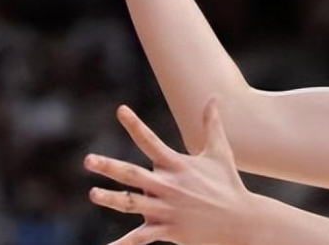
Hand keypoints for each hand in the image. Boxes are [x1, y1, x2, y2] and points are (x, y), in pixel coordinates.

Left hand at [85, 100, 250, 244]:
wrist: (240, 219)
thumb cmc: (228, 183)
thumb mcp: (220, 151)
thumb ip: (212, 124)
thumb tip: (215, 96)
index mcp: (177, 165)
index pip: (151, 141)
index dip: (135, 124)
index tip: (120, 110)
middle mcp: (169, 185)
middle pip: (134, 174)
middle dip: (110, 167)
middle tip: (88, 160)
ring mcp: (166, 208)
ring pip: (132, 204)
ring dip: (111, 199)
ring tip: (93, 194)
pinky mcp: (167, 229)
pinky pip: (139, 238)